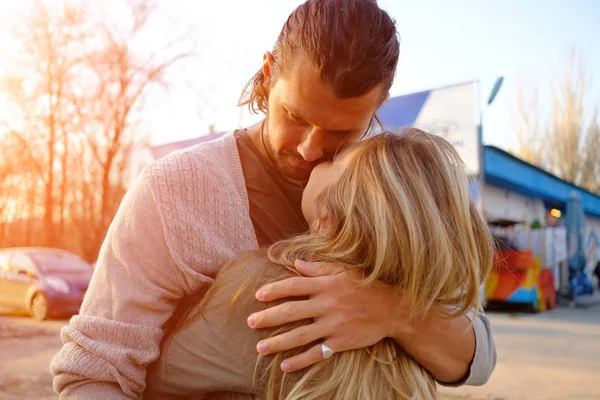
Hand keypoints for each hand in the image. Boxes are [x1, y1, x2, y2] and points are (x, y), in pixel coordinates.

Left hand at [247, 260, 400, 371]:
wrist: (391, 308)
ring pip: (300, 335)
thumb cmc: (365, 286)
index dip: (274, 290)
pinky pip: (317, 353)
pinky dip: (300, 360)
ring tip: (259, 348)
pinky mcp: (340, 342)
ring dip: (278, 342)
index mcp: (325, 284)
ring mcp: (333, 325)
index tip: (258, 295)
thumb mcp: (343, 272)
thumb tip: (296, 263)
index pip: (293, 286)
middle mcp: (326, 304)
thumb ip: (318, 269)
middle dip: (268, 317)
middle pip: (291, 311)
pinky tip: (284, 365)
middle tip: (250, 322)